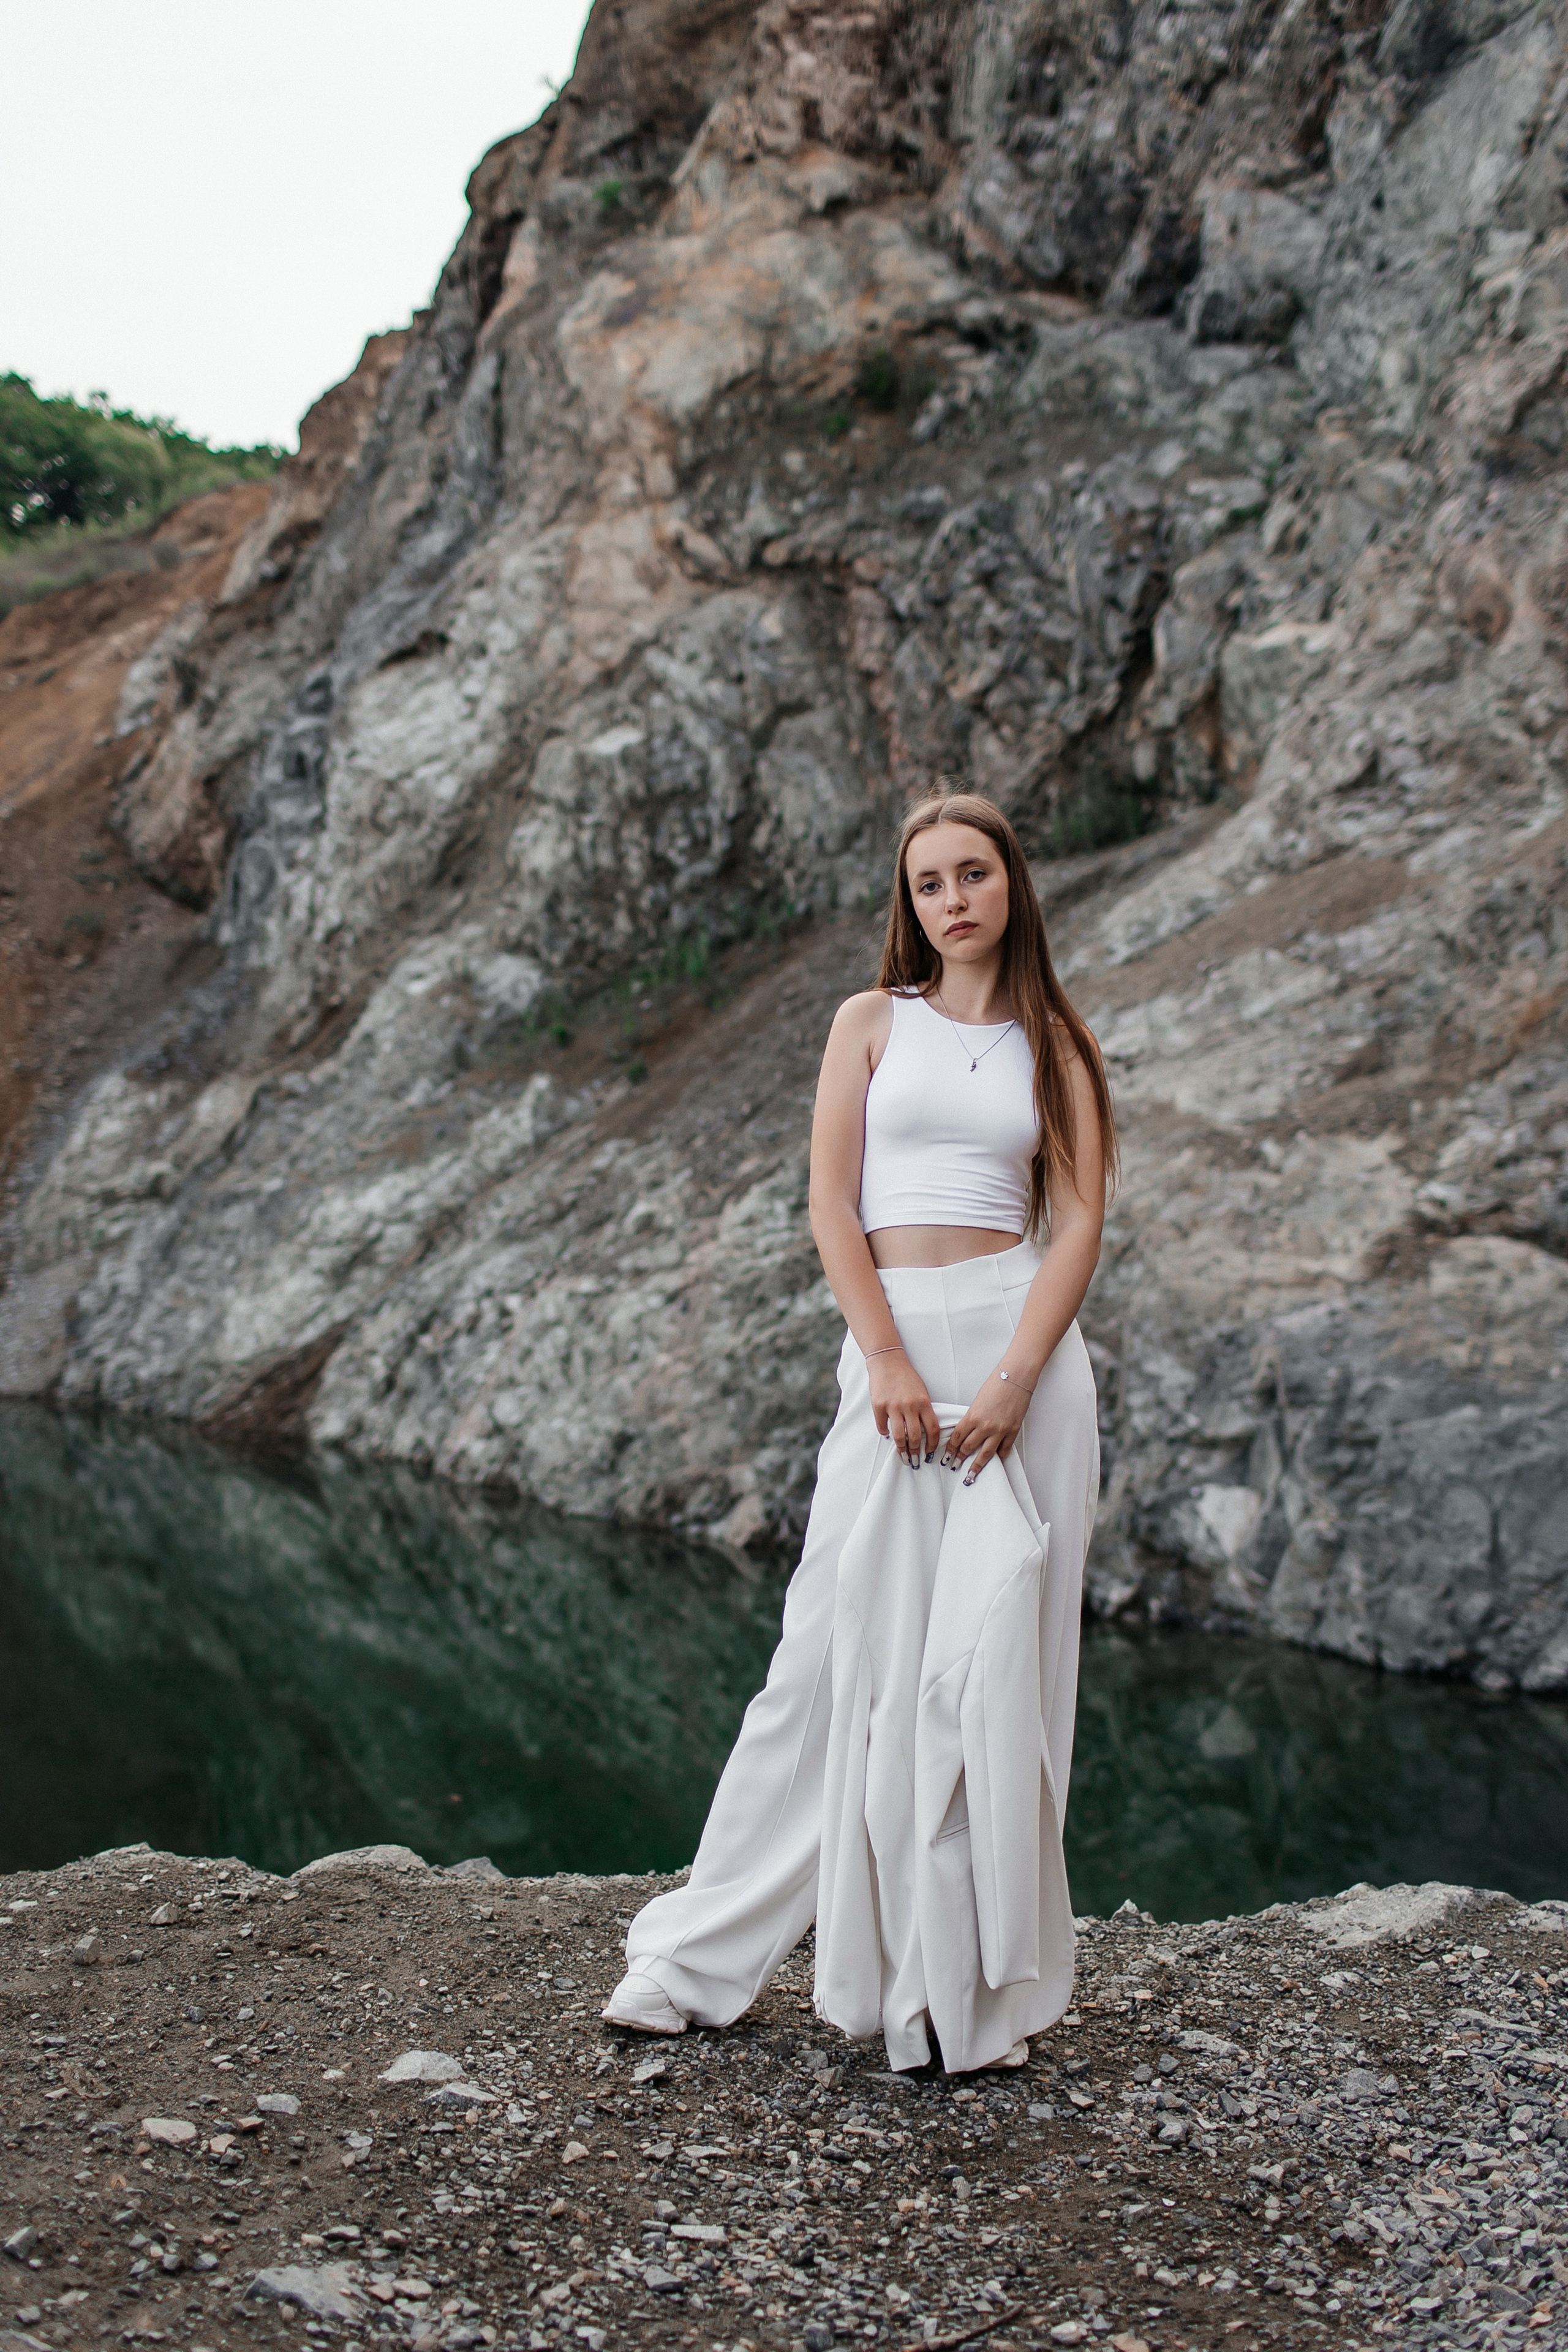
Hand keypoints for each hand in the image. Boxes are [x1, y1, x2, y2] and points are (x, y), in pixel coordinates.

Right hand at [867, 1346, 939, 1465]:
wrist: (888, 1361)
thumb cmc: (907, 1377)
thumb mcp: (922, 1392)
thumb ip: (924, 1411)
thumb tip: (925, 1433)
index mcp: (923, 1402)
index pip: (932, 1429)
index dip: (932, 1445)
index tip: (930, 1453)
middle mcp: (909, 1406)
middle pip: (915, 1437)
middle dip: (915, 1453)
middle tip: (915, 1462)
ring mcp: (893, 1406)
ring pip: (899, 1436)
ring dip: (902, 1450)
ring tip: (903, 1458)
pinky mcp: (878, 1406)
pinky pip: (882, 1426)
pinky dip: (885, 1433)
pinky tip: (888, 1436)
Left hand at [943, 1367, 1030, 1483]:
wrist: (1016, 1378)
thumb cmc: (996, 1384)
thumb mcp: (977, 1401)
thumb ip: (973, 1417)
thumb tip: (969, 1430)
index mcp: (973, 1416)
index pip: (957, 1438)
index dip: (950, 1449)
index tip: (946, 1457)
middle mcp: (985, 1426)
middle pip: (968, 1448)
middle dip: (959, 1459)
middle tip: (953, 1467)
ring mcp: (1000, 1430)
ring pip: (985, 1454)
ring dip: (976, 1466)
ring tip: (970, 1475)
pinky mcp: (1013, 1431)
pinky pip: (1004, 1449)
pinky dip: (999, 1456)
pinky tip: (995, 1461)